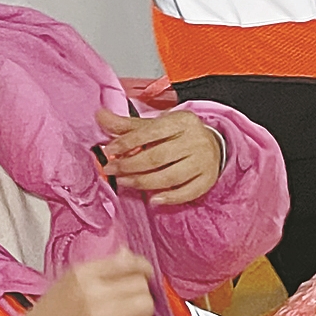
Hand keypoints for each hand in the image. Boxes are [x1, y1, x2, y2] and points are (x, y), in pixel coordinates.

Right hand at [10, 251, 154, 315]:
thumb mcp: (66, 282)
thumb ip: (99, 267)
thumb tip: (127, 254)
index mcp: (81, 274)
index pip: (126, 262)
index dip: (142, 266)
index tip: (145, 271)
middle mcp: (93, 292)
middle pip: (140, 284)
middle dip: (141, 289)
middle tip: (133, 296)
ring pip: (146, 304)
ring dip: (144, 308)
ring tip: (132, 313)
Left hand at [95, 106, 224, 207]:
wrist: (215, 144)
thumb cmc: (179, 135)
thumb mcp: (156, 125)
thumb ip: (128, 125)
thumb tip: (100, 116)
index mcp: (182, 122)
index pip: (150, 133)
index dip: (126, 143)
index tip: (109, 151)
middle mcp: (196, 140)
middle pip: (157, 157)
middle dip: (129, 165)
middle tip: (111, 170)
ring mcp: (203, 161)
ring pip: (169, 177)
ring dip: (142, 182)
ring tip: (124, 182)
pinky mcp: (207, 179)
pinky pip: (186, 193)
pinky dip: (169, 198)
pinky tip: (152, 199)